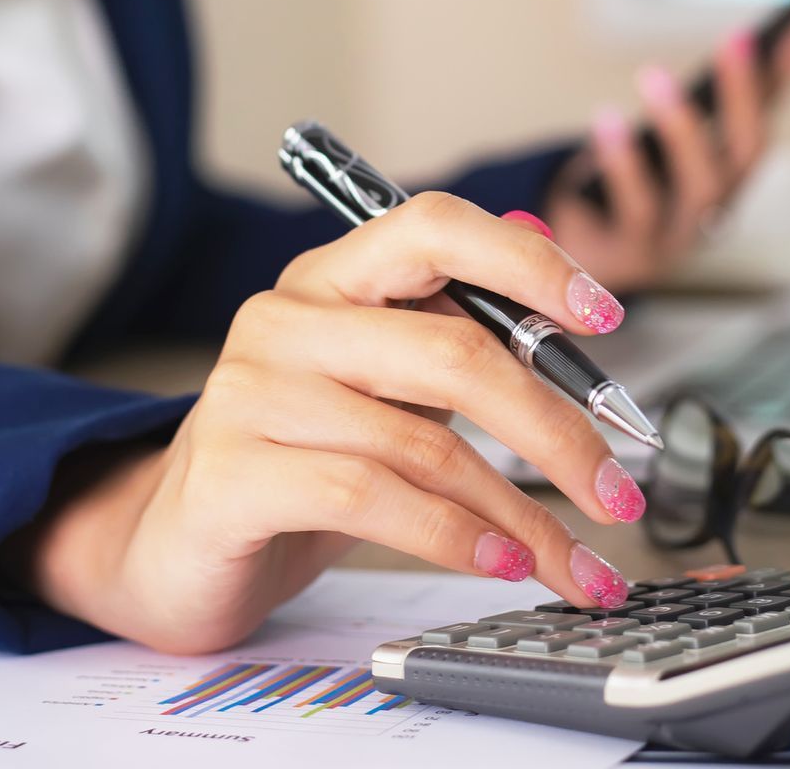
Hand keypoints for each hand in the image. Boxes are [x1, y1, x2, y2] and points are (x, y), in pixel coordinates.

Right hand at [13, 193, 644, 653]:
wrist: (172, 548)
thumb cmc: (298, 462)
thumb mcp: (384, 391)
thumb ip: (459, 339)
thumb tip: (565, 288)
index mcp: (331, 280)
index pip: (434, 227)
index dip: (527, 262)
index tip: (605, 316)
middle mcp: (285, 319)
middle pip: (454, 350)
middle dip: (558, 428)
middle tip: (617, 489)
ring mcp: (250, 393)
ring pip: (425, 442)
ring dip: (521, 514)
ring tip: (566, 559)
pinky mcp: (232, 475)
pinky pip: (371, 498)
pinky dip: (453, 537)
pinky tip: (496, 562)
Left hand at [543, 17, 789, 290]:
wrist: (582, 262)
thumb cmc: (632, 184)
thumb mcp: (666, 139)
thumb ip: (702, 101)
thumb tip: (746, 37)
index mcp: (731, 174)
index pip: (771, 110)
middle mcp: (717, 206)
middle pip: (746, 153)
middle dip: (745, 95)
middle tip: (738, 39)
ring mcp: (681, 233)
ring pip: (700, 186)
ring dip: (682, 128)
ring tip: (655, 74)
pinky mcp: (633, 251)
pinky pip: (636, 208)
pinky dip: (622, 164)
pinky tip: (606, 120)